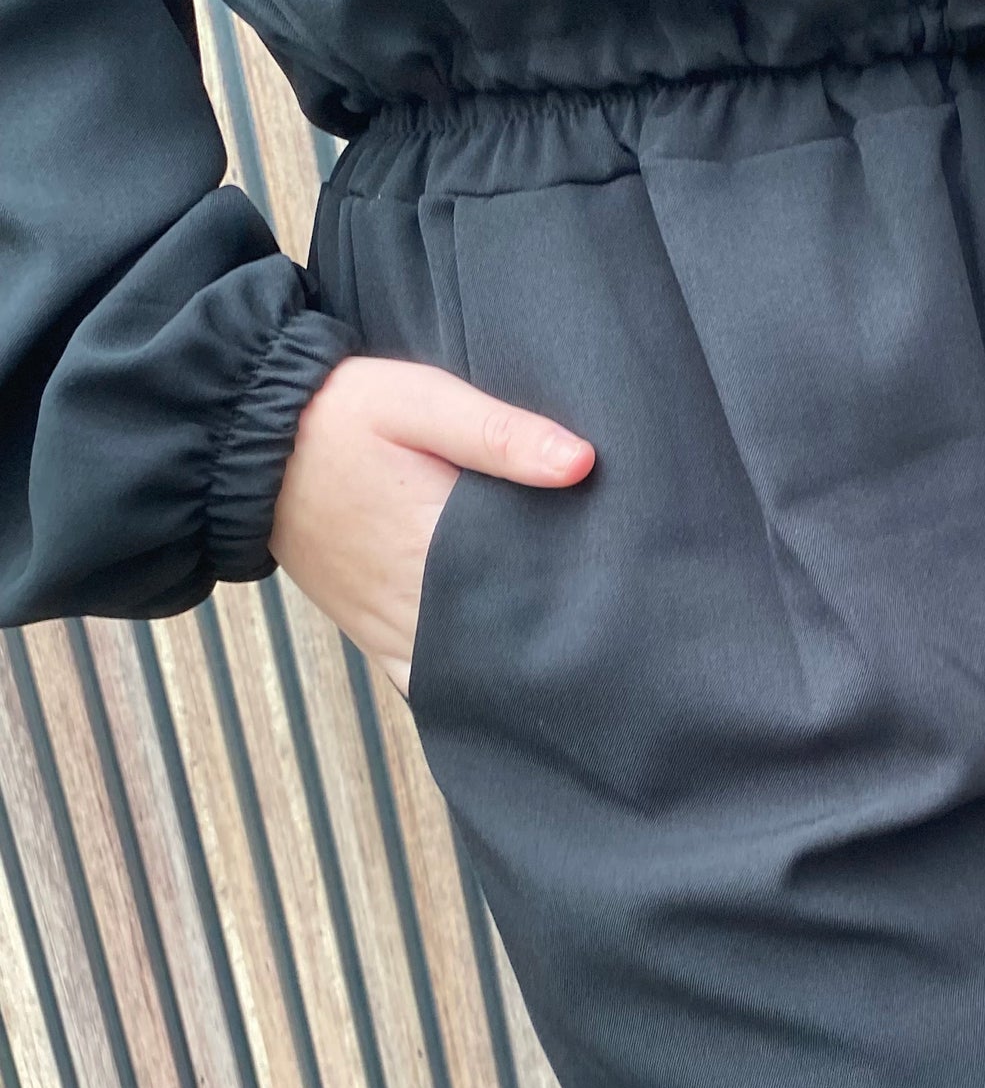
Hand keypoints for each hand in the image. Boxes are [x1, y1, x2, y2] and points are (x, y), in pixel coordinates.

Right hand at [268, 354, 595, 698]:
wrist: (244, 441)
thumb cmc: (337, 414)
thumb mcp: (419, 400)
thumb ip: (498, 433)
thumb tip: (581, 462)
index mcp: (437, 542)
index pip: (533, 586)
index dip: (587, 593)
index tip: (636, 592)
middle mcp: (417, 599)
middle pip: (510, 638)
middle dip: (564, 637)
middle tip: (626, 630)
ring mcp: (392, 624)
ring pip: (474, 671)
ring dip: (520, 666)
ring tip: (584, 659)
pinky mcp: (373, 631)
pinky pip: (428, 680)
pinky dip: (469, 687)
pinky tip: (514, 685)